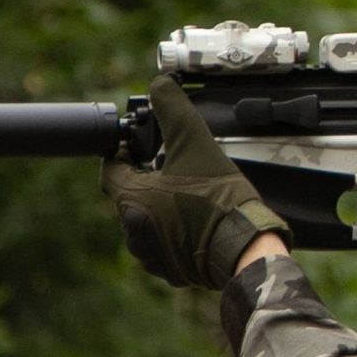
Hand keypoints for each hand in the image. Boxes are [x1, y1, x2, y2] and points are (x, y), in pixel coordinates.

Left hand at [103, 76, 288, 289]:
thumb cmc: (218, 198)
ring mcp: (151, 256)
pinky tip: (194, 219)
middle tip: (170, 167)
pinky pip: (161, 246)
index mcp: (130, 200)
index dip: (124, 152)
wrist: (245, 245)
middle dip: (144, 179)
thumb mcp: (194, 141)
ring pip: (143, 221)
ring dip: (156, 206)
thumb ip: (172, 108)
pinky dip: (171, 231)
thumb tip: (159, 84)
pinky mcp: (169, 271)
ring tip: (185, 193)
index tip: (140, 146)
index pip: (110, 169)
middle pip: (127, 195)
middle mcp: (133, 231)